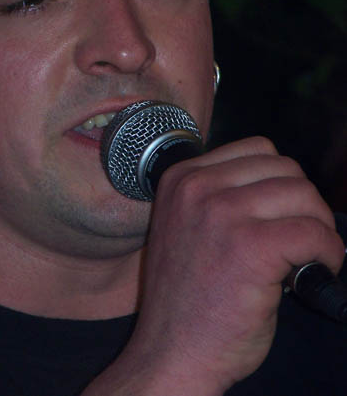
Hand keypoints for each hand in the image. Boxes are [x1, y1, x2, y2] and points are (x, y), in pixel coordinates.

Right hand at [84, 137, 344, 394]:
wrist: (171, 351)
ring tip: (310, 253)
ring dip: (318, 225)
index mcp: (181, 178)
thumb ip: (219, 196)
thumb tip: (280, 187)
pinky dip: (329, 251)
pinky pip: (313, 233)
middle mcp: (198, 188)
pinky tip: (319, 268)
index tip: (282, 210)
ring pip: (303, 195)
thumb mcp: (185, 225)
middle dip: (302, 201)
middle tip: (301, 235)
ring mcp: (222, 214)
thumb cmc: (185, 297)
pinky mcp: (251, 248)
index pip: (257, 149)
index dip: (279, 181)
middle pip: (285, 168)